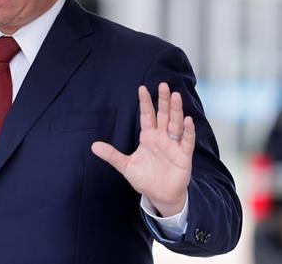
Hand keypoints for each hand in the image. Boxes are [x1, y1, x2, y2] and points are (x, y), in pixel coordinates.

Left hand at [91, 82, 194, 216]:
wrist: (160, 196)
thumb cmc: (145, 179)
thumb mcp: (125, 166)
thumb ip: (112, 155)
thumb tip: (93, 146)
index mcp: (148, 137)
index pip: (147, 115)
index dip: (145, 102)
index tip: (142, 88)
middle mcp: (162, 137)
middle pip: (163, 115)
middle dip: (163, 100)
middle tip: (163, 85)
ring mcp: (174, 145)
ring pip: (175, 124)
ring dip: (176, 110)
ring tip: (175, 96)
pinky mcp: (184, 156)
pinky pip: (186, 141)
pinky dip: (188, 131)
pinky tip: (188, 120)